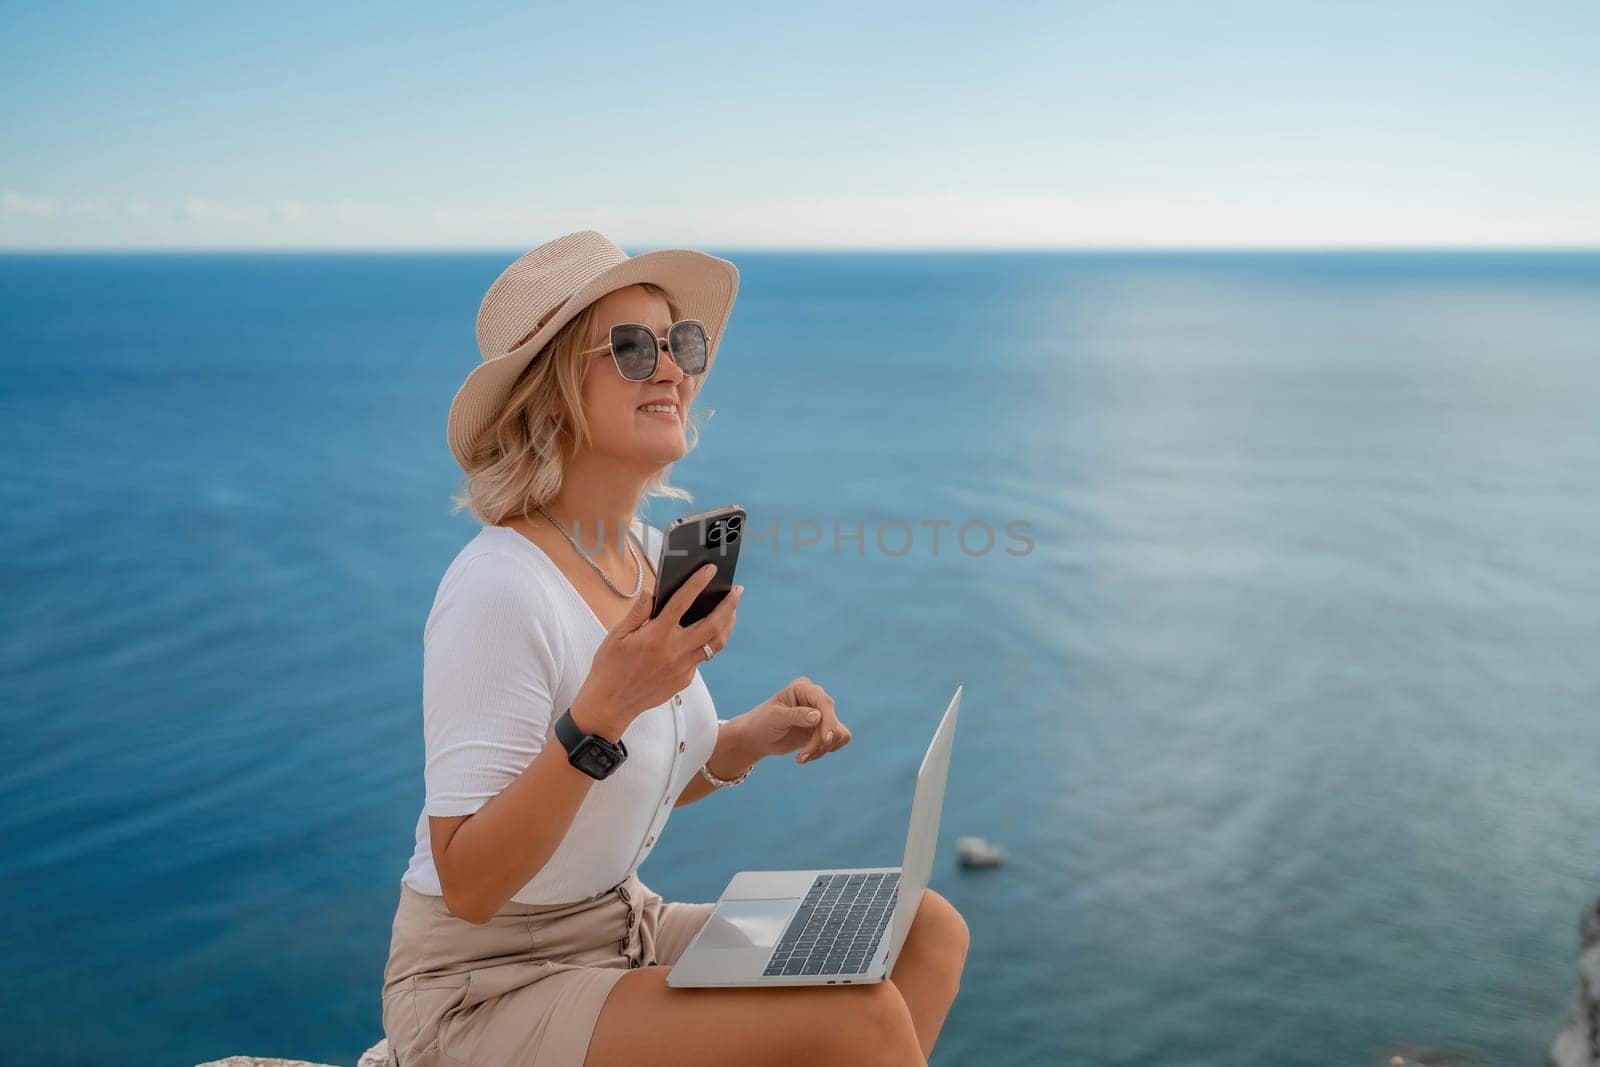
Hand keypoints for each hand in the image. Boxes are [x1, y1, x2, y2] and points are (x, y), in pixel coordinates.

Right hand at [572, 564, 741, 737]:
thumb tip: (652, 591)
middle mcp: (674, 651)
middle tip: (737, 591)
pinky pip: (701, 658)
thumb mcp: (617, 635)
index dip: (698, 582)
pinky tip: (704, 635)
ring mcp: (683, 668)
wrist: (610, 705)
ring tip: (731, 611)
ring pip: (716, 643)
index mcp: (656, 635)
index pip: (682, 602)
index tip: (710, 569)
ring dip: (727, 625)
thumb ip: (638, 611)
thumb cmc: (610, 667)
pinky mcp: (685, 680)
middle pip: (714, 625)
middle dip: (730, 605)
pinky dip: (705, 643)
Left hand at [741, 676, 850, 764]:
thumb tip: (818, 716)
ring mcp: (821, 714)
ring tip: (802, 758)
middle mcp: (815, 698)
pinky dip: (824, 751)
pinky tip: (806, 756)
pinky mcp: (823, 729)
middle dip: (820, 742)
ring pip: (838, 733)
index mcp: (803, 688)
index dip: (828, 721)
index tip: (826, 740)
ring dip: (822, 749)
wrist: (757, 738)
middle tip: (802, 756)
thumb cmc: (762, 723)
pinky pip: (836, 741)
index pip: (824, 703)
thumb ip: (796, 715)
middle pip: (832, 720)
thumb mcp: (776, 717)